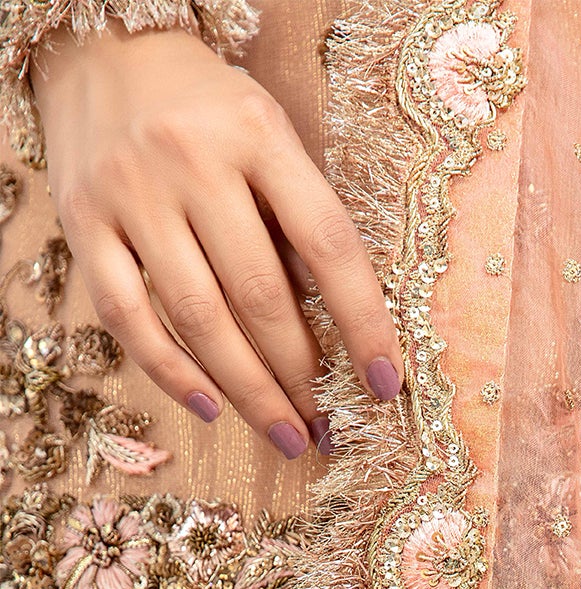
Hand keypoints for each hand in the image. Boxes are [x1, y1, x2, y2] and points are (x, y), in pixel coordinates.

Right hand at [32, 23, 401, 455]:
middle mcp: (191, 159)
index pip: (328, 243)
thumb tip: (342, 331)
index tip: (384, 384)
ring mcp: (130, 191)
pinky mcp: (81, 220)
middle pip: (260, 294)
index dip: (363, 323)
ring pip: (198, 317)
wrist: (101, 48)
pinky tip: (211, 406)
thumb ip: (296, 215)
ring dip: (249, 390)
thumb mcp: (267, 135)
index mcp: (258, 132)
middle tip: (325, 424)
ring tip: (284, 432)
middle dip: (301, 374)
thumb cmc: (206, 110)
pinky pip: (128, 317)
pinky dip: (170, 371)